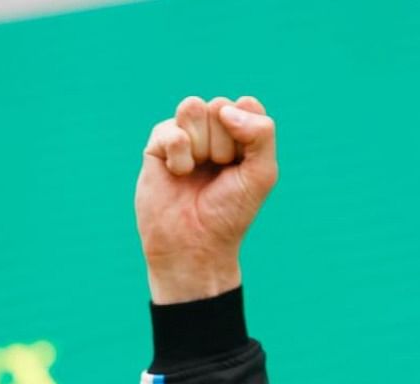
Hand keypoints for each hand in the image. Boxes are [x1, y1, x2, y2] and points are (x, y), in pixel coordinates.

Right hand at [135, 96, 277, 303]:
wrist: (196, 242)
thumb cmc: (231, 210)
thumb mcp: (262, 173)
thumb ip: (261, 134)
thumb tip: (225, 109)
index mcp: (241, 133)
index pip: (246, 105)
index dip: (247, 134)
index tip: (243, 164)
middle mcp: (213, 129)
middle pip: (220, 106)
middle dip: (224, 144)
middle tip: (219, 173)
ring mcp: (185, 133)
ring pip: (193, 107)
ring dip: (201, 146)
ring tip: (197, 170)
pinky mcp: (158, 143)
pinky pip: (172, 131)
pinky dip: (180, 156)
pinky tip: (178, 174)